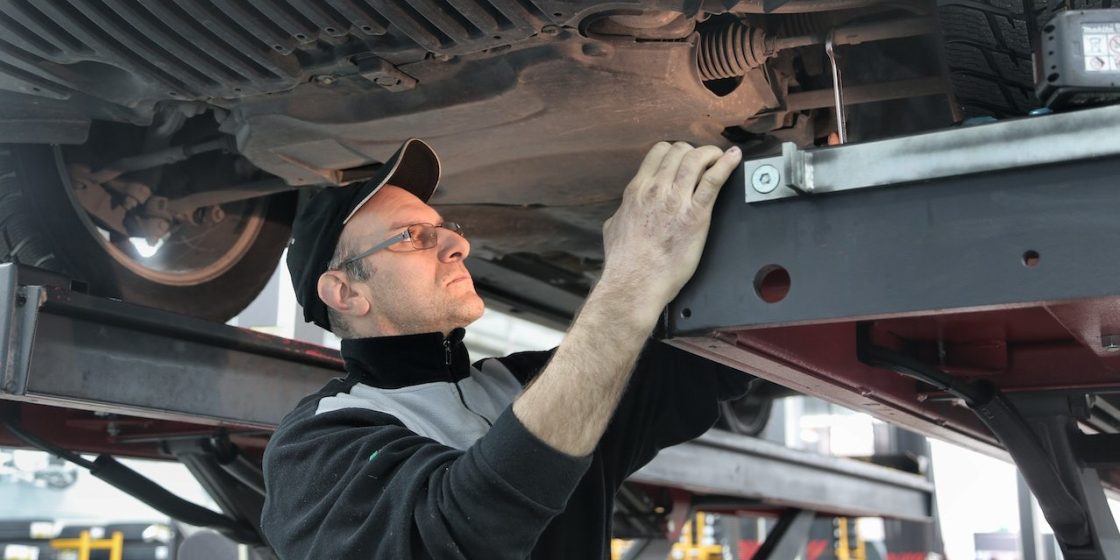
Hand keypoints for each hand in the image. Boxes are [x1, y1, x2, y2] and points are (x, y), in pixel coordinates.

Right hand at [600, 141, 741, 306]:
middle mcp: (656, 189)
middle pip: (680, 151)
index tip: (682, 157)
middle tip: (702, 160)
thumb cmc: (625, 261)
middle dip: (693, 152)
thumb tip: (623, 210)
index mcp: (637, 190)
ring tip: (719, 157)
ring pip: (696, 159)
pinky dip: (726, 164)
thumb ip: (622, 212)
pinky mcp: (696, 215)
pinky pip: (714, 180)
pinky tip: (734, 158)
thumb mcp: (613, 227)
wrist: (636, 281)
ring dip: (711, 153)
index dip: (674, 151)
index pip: (658, 152)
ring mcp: (677, 200)